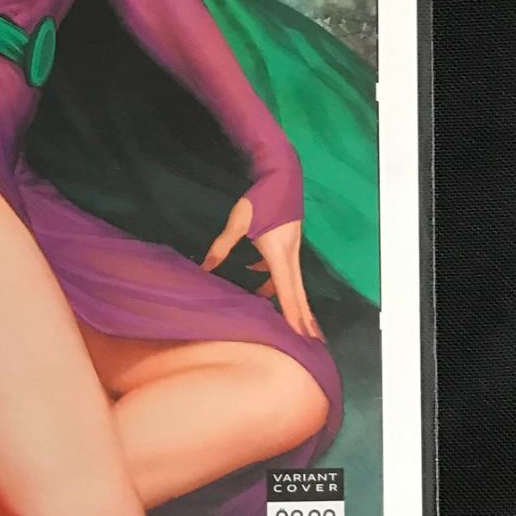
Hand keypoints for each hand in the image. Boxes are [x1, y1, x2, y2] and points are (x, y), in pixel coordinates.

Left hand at [201, 196, 323, 341]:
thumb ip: (222, 246)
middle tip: (310, 340)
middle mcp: (290, 255)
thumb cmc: (260, 198)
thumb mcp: (238, 222)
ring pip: (291, 280)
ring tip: (284, 318)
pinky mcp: (288, 242)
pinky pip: (283, 267)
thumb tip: (205, 267)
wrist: (281, 175)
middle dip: (302, 317)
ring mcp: (292, 248)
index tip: (301, 335)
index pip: (286, 291)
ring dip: (287, 298)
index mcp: (279, 254)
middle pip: (297, 292)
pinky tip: (258, 277)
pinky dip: (274, 277)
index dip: (292, 315)